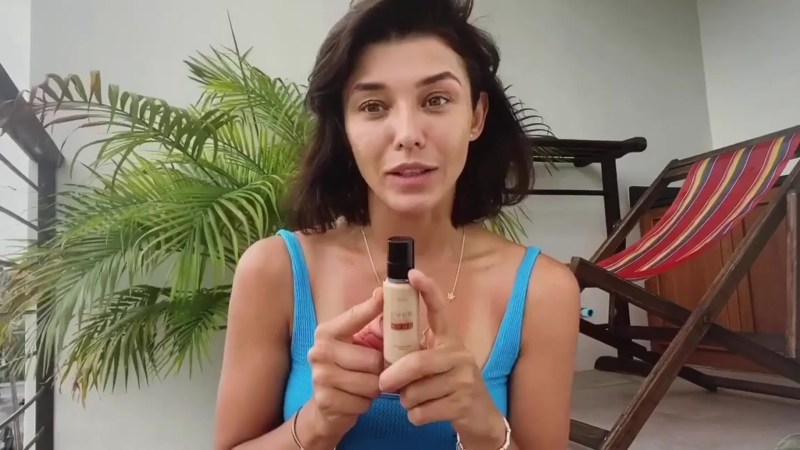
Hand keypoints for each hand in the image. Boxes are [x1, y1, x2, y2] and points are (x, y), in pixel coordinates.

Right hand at [305, 288, 384, 438]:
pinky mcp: (325, 400)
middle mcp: (320, 351)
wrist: (326, 405)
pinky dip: (366, 403)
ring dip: (376, 387)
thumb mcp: (360, 344)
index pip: (355, 317)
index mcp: (327, 332)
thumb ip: (374, 327)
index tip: (384, 294)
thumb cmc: (350, 369)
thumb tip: (386, 299)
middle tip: (379, 370)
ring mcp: (320, 376)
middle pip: (372, 360)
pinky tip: (357, 399)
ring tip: (368, 384)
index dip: (372, 307)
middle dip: (382, 368)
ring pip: (371, 383)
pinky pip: (363, 402)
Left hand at [378, 270, 504, 444]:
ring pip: (417, 391)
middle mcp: (460, 355)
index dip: (427, 291)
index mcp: (450, 339)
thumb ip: (413, 350)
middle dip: (395, 375)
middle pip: (418, 362)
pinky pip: (423, 411)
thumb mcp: (435, 362)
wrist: (480, 418)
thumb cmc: (448, 385)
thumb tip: (381, 334)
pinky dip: (415, 415)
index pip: (439, 310)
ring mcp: (464, 380)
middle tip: (383, 382)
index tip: (412, 274)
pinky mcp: (463, 405)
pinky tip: (424, 412)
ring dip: (407, 400)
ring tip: (415, 399)